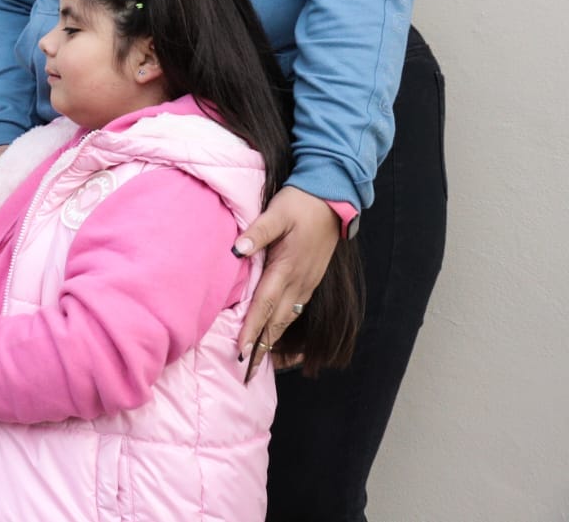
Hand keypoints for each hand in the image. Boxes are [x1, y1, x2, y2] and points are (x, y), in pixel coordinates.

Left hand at [233, 185, 340, 380]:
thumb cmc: (300, 203)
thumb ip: (257, 232)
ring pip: (288, 318)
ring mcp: (307, 282)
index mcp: (287, 267)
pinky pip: (296, 310)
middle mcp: (299, 281)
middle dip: (262, 346)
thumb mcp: (277, 212)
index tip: (241, 351)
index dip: (252, 329)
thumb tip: (237, 250)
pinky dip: (285, 327)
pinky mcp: (310, 279)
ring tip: (261, 361)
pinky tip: (277, 336)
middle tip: (247, 370)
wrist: (332, 198)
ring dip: (274, 340)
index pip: (264, 305)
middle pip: (277, 320)